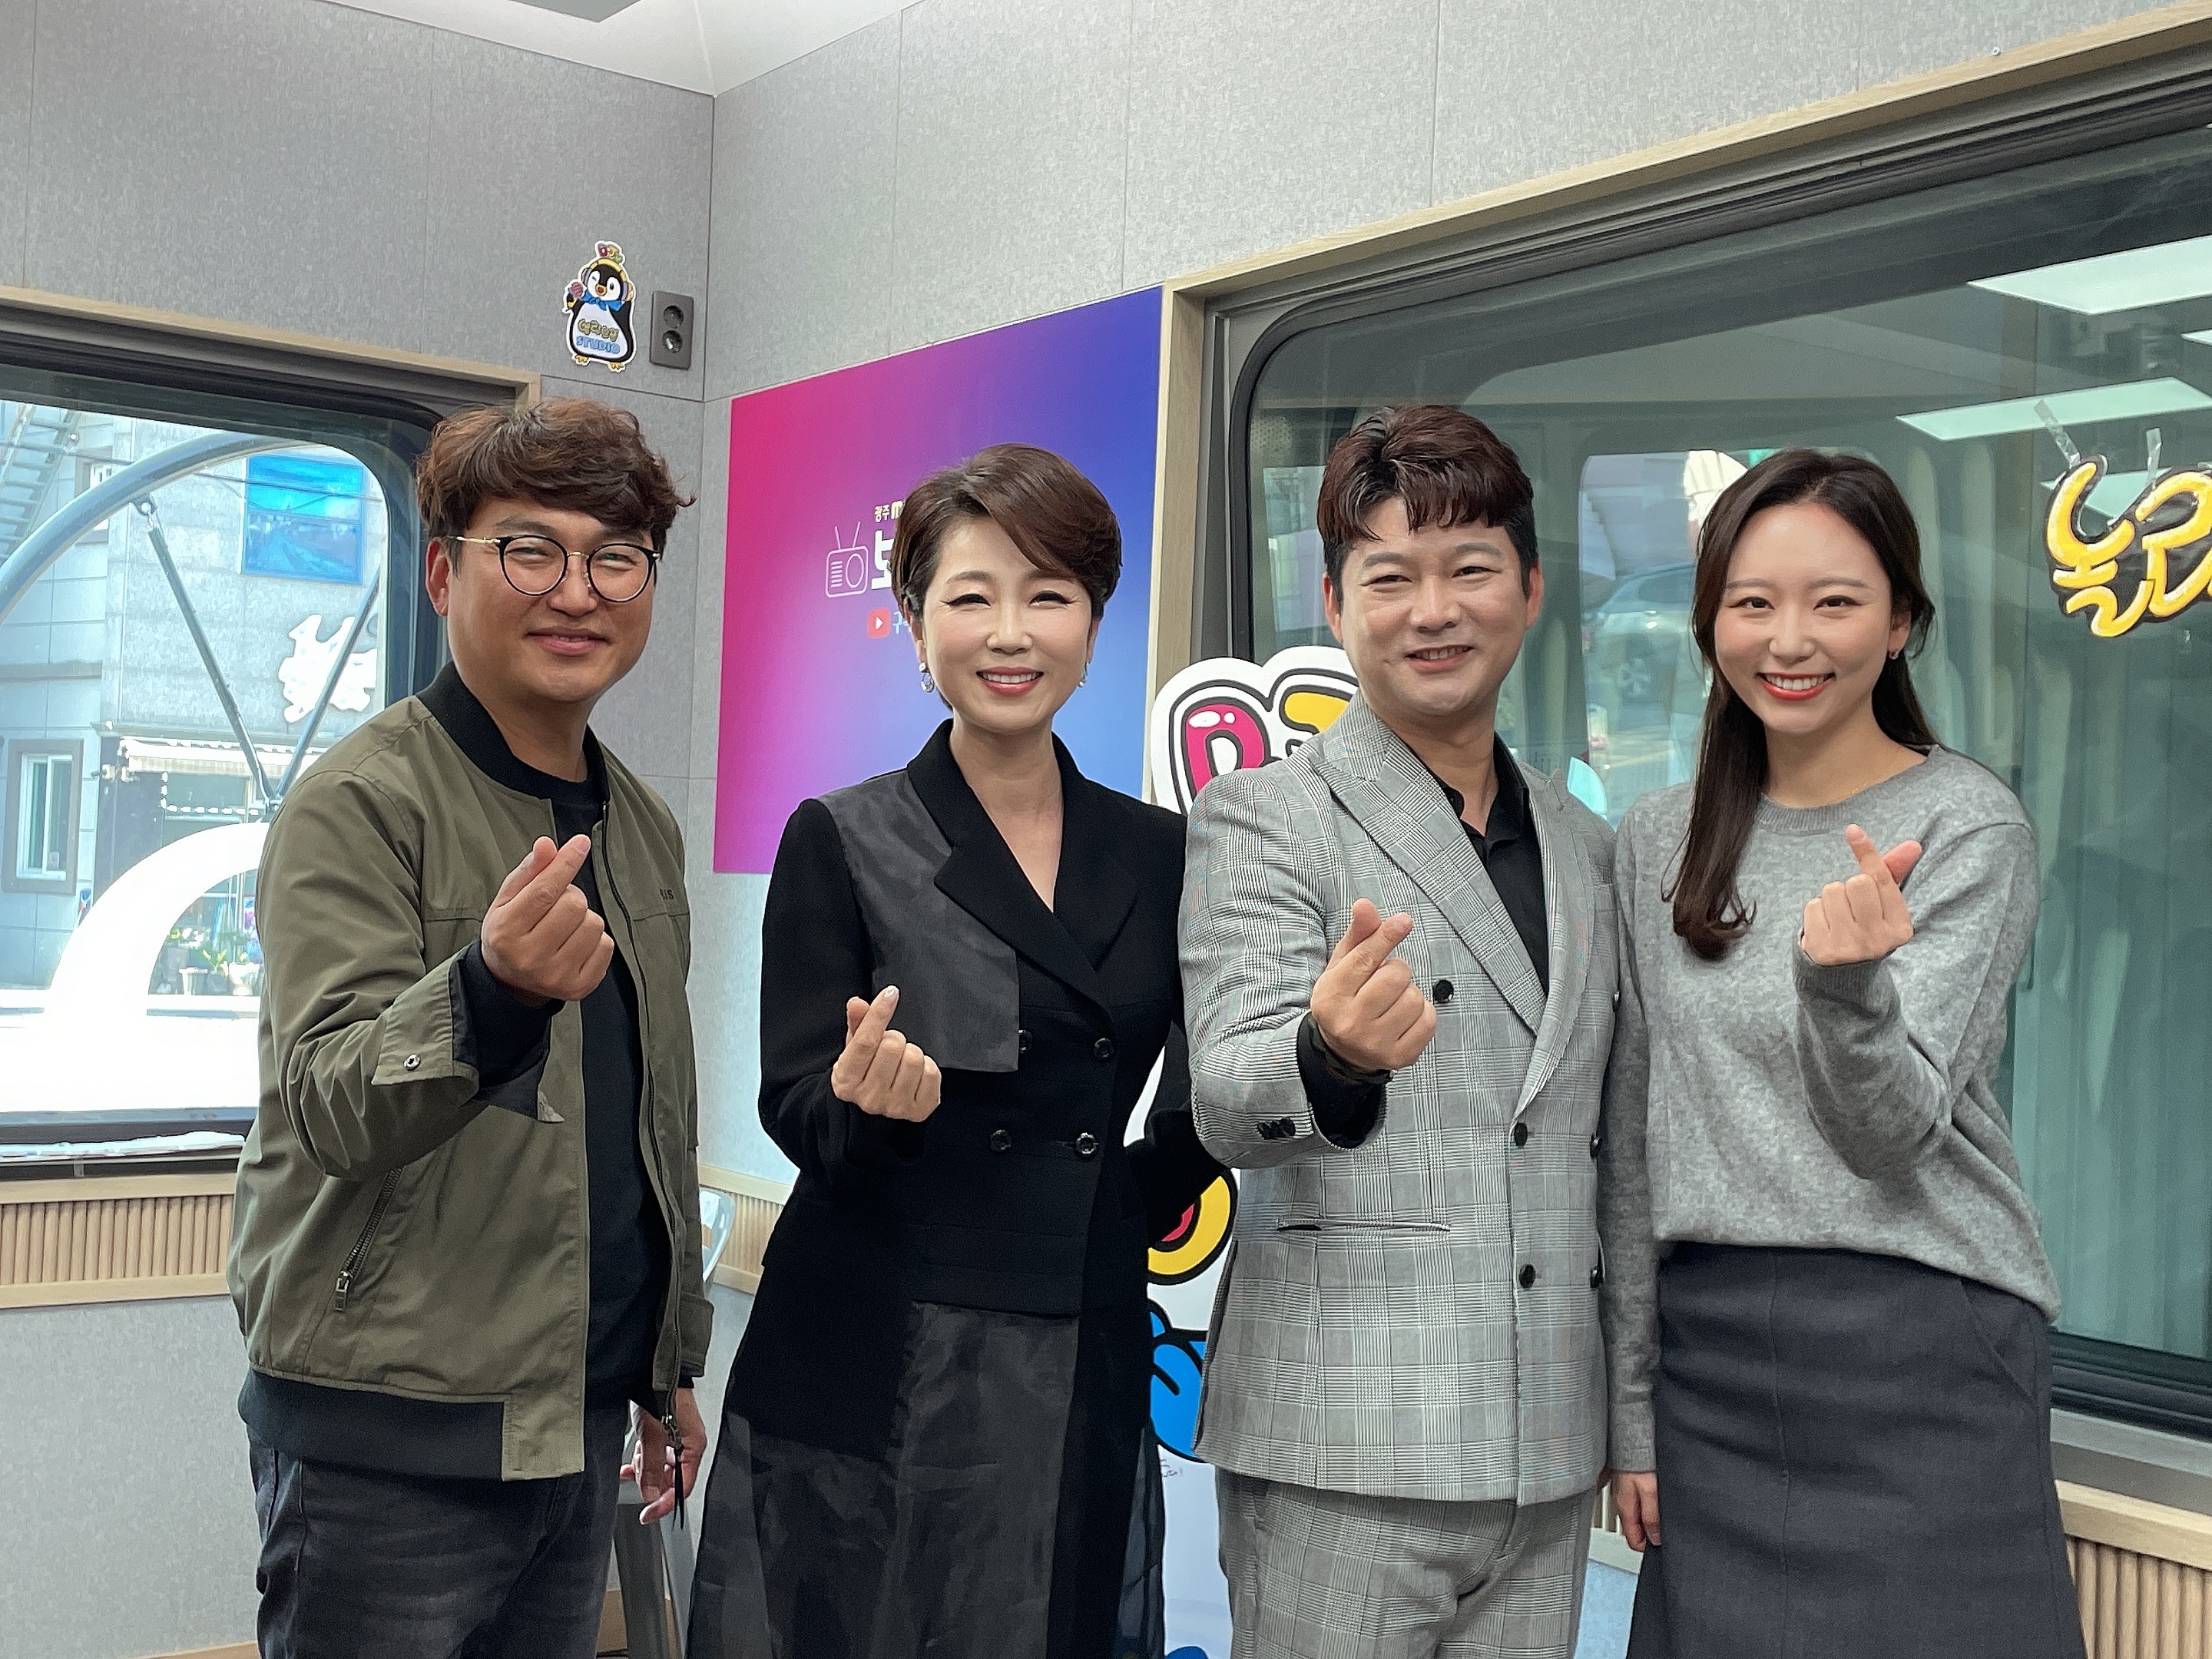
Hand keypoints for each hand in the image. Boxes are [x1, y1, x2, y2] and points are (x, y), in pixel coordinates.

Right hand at [480, 836, 613, 1006]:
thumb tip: (547, 845)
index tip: (580, 843)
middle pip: (574, 904)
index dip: (566, 863)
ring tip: (564, 927)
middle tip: (555, 906)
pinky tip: (574, 944)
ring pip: (593, 923)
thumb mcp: (507, 899)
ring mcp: (556, 975)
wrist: (509, 980)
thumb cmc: (509, 932)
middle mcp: (530, 957)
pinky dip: (595, 939)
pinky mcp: (579, 987)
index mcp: (506, 932)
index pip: (545, 890)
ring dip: (584, 918)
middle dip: (570, 896)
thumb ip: (529, 870)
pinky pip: (606, 945)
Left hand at [625, 1387, 704, 1524]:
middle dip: (651, 1480)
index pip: (682, 1487)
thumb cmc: (663, 1395)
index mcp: (693, 1447)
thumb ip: (652, 1466)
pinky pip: (655, 1455)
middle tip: (636, 1475)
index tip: (647, 1514)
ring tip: (634, 1459)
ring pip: (660, 1467)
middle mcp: (687, 1445)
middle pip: (670, 1479)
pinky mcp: (665, 1433)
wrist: (655, 1371)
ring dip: (644, 1467)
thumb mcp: (653, 1434)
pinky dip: (643, 1460)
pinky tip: (632, 1460)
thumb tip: (651, 1494)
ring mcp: (676, 1439)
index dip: (664, 1503)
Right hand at [830, 986, 942, 1121]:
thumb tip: (857, 1003)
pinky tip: (915, 1075)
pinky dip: (927, 1068)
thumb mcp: (855, 1049)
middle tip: (890, 1049)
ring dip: (911, 1053)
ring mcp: (894, 1107)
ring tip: (901, 1062)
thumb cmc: (866, 1073)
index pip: (865, 1042)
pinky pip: (931, 1073)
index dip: (879, 1014)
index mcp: (846, 1081)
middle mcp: (868, 1098)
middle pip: (892, 1047)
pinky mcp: (918, 1112)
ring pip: (914, 1058)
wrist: (878, 1111)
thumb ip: (858, 1024)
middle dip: (894, 1039)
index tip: (890, 994)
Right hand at [1309, 898, 1435, 1074]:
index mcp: (1331, 996)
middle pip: (1395, 976)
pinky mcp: (1399, 1057)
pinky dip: (1422, 1012)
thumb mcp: (1342, 966)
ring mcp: (1376, 1043)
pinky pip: (1428, 1020)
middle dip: (1397, 969)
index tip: (1403, 921)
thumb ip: (1357, 936)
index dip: (1386, 936)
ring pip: (1414, 998)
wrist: (1343, 1052)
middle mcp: (1351, 1023)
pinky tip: (1405, 1016)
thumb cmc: (1345, 999)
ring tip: (1392, 1000)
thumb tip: (1365, 904)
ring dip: (1409, 992)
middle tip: (1385, 978)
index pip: (1364, 959)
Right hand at [1610, 1468, 1660, 1550]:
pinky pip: (1637, 1504)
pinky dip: (1647, 1506)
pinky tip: (1656, 1499)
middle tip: (1666, 1527)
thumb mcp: (1650, 1493)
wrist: (1630, 1439)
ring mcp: (1623, 1494)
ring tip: (1663, 1512)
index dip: (1648, 1546)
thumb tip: (1656, 1539)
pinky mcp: (1628, 1486)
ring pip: (1637, 1517)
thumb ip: (1652, 1517)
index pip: (1633, 1541)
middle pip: (1635, 1530)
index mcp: (1626, 1509)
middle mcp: (1622, 1504)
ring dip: (1650, 1519)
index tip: (1661, 1542)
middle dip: (1650, 1533)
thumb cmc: (1638, 1462)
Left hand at [1799, 825, 1923, 966]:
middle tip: (1852, 907)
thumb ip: (1892, 874)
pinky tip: (1825, 927)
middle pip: (1856, 883)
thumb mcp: (1884, 907)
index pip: (1882, 880)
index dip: (1867, 853)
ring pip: (1832, 891)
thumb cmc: (1866, 928)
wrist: (1843, 974)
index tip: (1852, 830)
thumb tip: (1913, 844)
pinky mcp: (1823, 950)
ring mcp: (1850, 947)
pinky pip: (1813, 906)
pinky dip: (1816, 911)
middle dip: (1850, 887)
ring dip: (1831, 899)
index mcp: (1900, 927)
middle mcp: (1879, 940)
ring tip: (1838, 919)